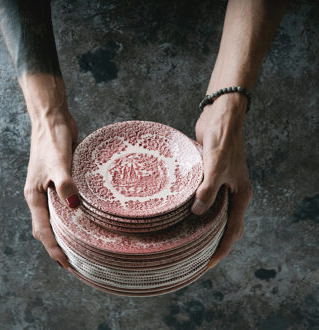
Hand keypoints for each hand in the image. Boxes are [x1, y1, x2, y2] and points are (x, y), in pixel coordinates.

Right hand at [22, 75, 79, 268]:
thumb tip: (73, 206)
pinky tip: (86, 218)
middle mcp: (41, 195)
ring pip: (57, 217)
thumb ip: (64, 183)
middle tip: (76, 263)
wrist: (53, 119)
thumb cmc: (52, 139)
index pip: (43, 230)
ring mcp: (50, 188)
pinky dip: (73, 216)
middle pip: (48, 228)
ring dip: (67, 233)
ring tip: (81, 246)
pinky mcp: (61, 180)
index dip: (55, 249)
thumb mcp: (58, 161)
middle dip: (60, 247)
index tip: (67, 265)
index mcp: (34, 196)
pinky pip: (66, 204)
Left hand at [192, 93, 252, 268]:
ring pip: (212, 214)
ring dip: (202, 227)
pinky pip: (203, 199)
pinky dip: (194, 210)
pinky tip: (180, 214)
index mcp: (240, 196)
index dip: (220, 250)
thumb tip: (198, 212)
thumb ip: (208, 190)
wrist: (220, 117)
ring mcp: (221, 186)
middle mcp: (232, 194)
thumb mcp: (216, 166)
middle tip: (193, 257)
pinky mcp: (209, 177)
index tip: (206, 265)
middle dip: (210, 243)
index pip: (232, 231)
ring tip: (185, 240)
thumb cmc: (223, 140)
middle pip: (223, 226)